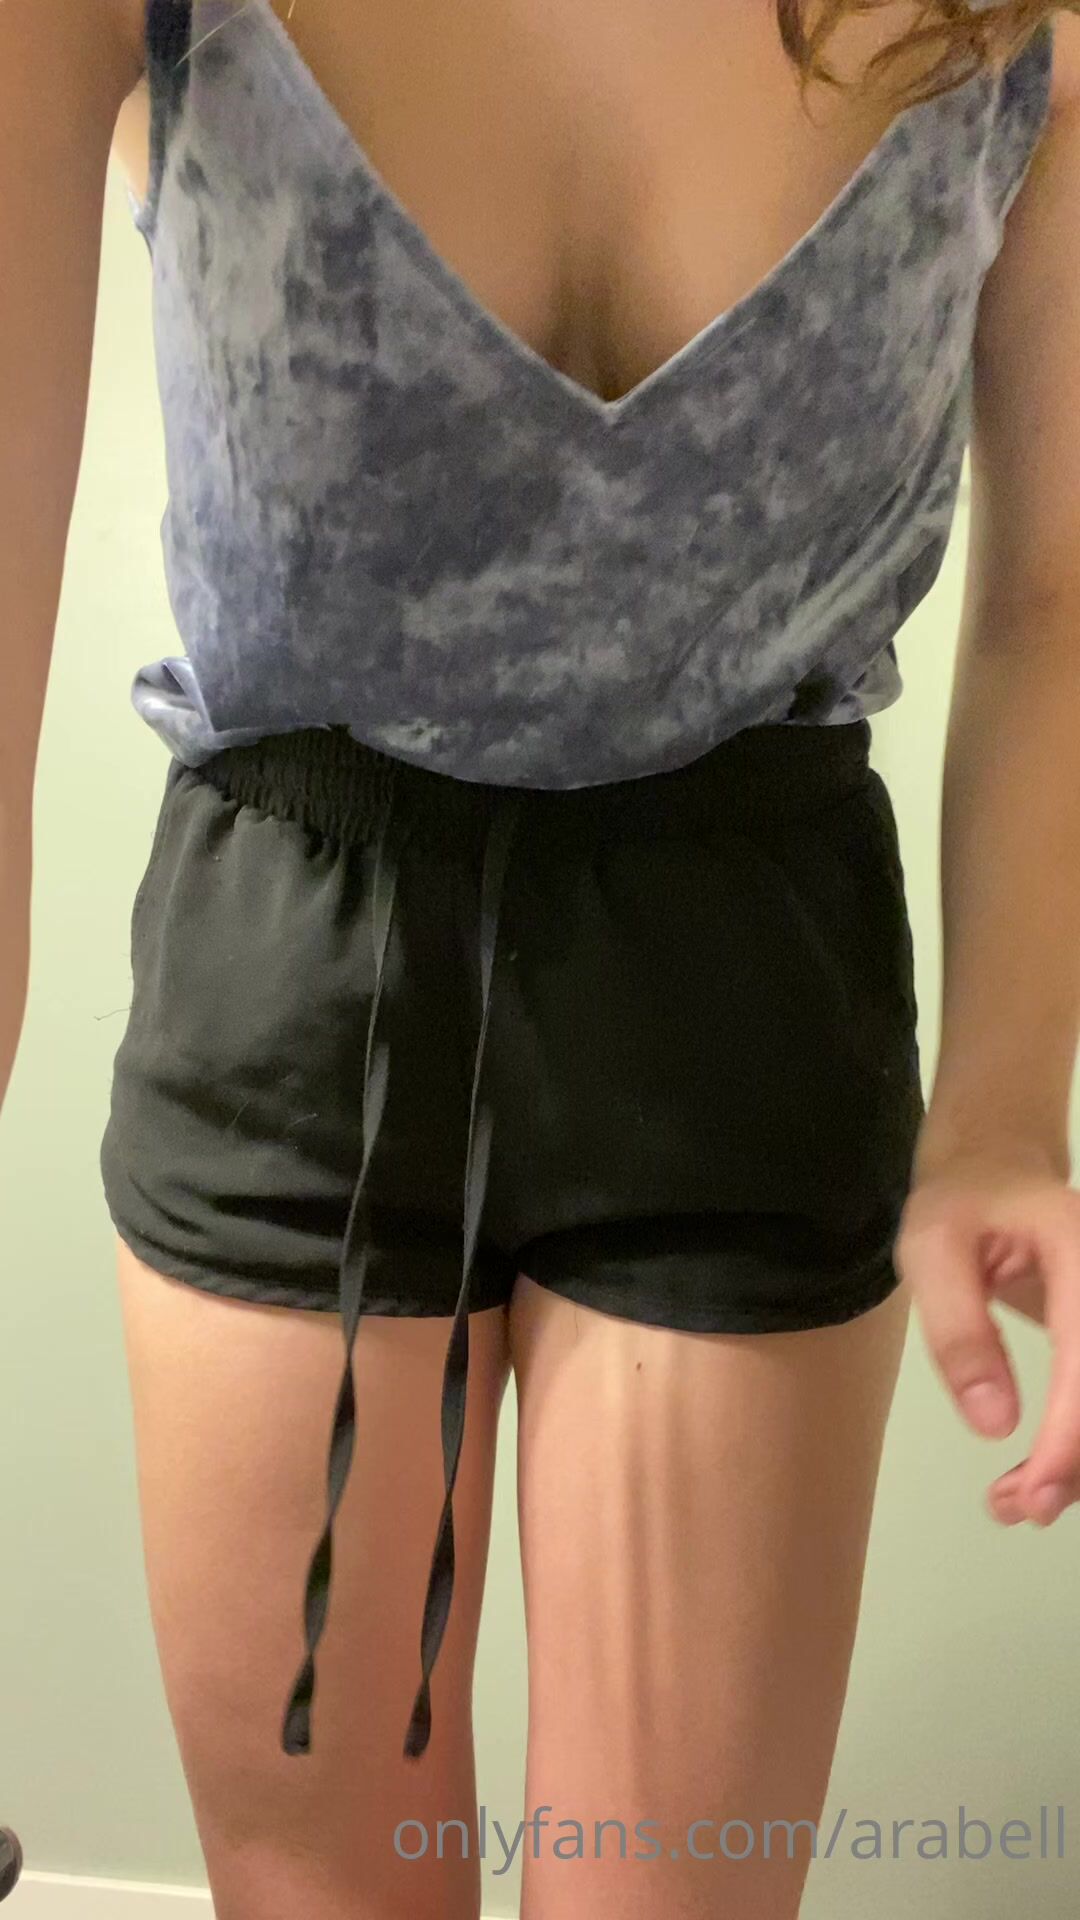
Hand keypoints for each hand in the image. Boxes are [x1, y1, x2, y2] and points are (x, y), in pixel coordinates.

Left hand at [895, 1145, 1079, 1526]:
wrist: (1001, 1166)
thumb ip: (959, 1330)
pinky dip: (1077, 1445)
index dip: (1068, 1435)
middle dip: (1075, 1463)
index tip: (1031, 1492)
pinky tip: (1038, 1475)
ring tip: (1012, 1503)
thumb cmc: (961, 1202)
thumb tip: (995, 1426)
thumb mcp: (931, 1248)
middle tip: (1012, 1508)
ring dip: (1078, 1464)